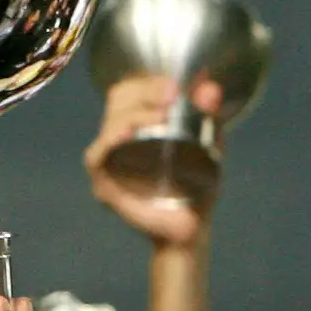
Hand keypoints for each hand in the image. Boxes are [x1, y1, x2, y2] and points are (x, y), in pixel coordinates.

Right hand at [85, 73, 218, 244]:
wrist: (190, 229)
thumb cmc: (196, 188)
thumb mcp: (209, 148)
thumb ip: (209, 118)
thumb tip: (212, 89)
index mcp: (141, 122)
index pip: (136, 88)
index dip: (152, 81)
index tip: (177, 87)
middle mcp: (120, 136)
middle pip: (119, 97)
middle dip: (145, 92)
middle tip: (172, 97)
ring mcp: (108, 159)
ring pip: (110, 122)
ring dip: (134, 115)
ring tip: (160, 115)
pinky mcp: (103, 183)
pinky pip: (97, 155)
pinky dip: (110, 141)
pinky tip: (125, 135)